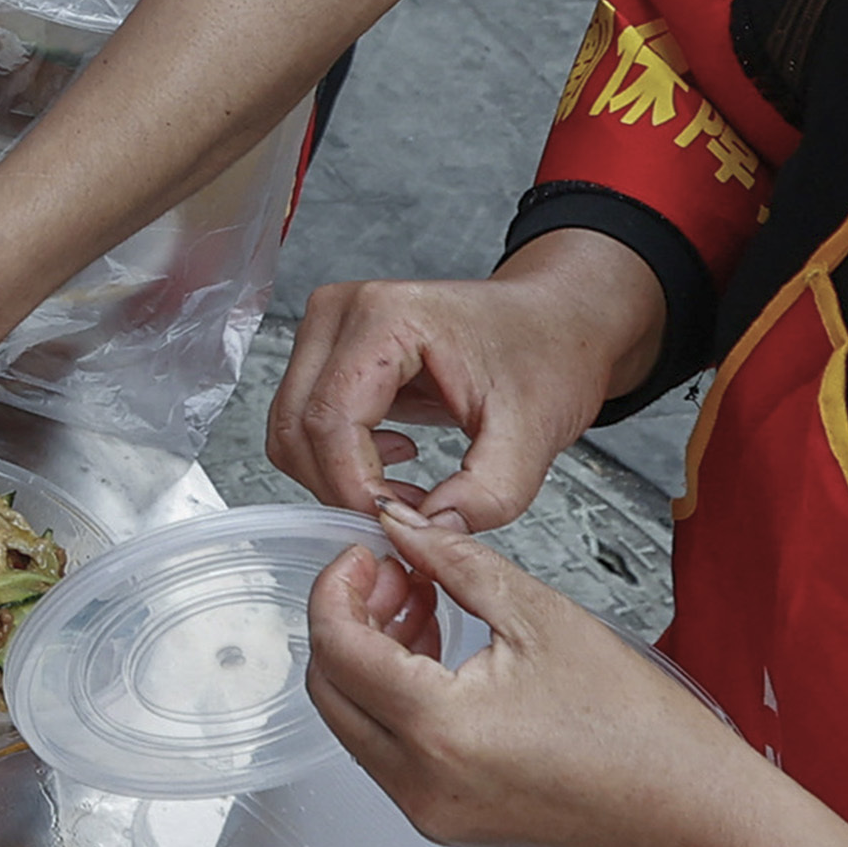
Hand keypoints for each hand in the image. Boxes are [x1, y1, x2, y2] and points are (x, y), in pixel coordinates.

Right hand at [261, 242, 659, 531]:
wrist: (556, 320)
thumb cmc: (547, 352)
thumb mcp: (533, 432)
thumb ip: (486, 494)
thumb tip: (427, 534)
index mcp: (386, 316)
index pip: (330, 420)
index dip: (355, 487)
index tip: (400, 525)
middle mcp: (341, 312)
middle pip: (296, 426)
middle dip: (343, 488)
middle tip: (406, 518)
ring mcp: (328, 329)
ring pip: (291, 430)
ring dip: (338, 478)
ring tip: (408, 491)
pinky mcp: (330, 351)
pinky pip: (305, 422)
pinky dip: (339, 461)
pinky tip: (395, 462)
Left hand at [305, 518, 847, 846]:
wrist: (696, 817)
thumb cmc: (642, 729)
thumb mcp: (542, 618)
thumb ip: (456, 564)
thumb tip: (401, 529)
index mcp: (438, 729)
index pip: (337, 646)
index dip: (338, 586)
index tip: (366, 553)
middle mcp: (419, 784)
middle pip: (328, 689)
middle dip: (346, 620)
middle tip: (394, 575)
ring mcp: (429, 813)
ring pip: (353, 724)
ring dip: (369, 659)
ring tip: (425, 608)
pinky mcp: (447, 824)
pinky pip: (389, 755)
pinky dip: (396, 701)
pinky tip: (440, 659)